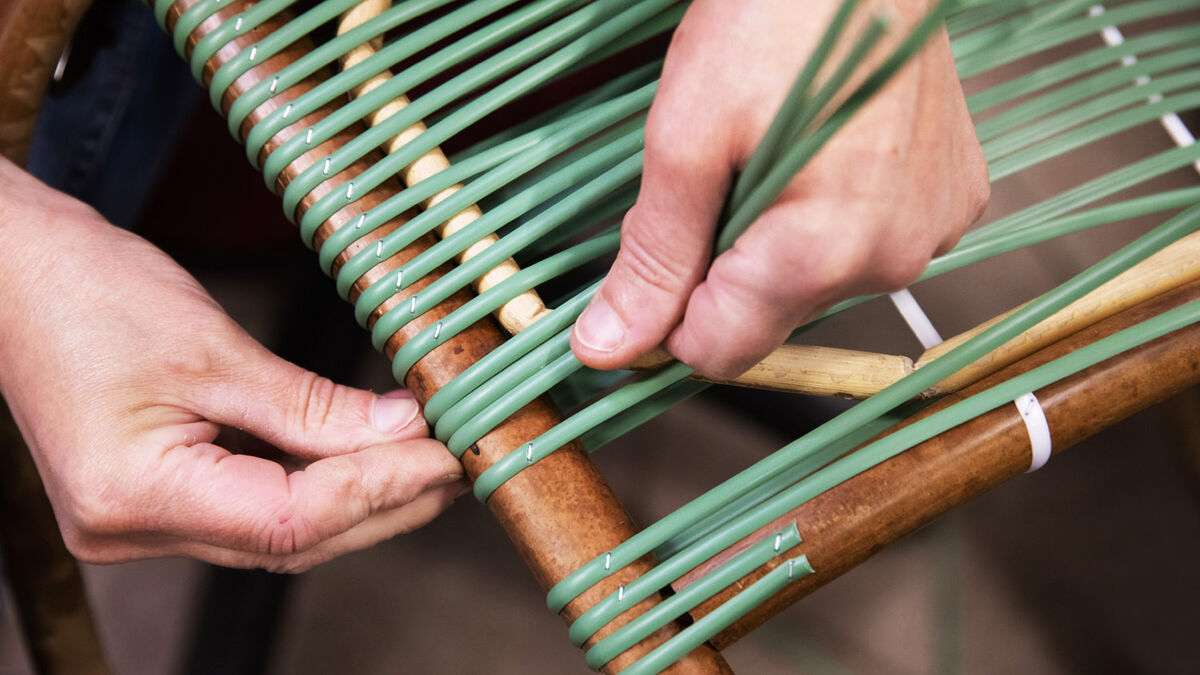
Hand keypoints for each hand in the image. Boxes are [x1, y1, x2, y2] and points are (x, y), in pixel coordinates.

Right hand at [0, 158, 463, 572]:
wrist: (12, 273)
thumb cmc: (86, 291)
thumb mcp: (213, 346)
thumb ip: (312, 405)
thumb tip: (403, 429)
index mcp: (133, 494)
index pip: (291, 518)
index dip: (380, 488)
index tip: (446, 453)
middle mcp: (129, 531)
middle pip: (290, 541)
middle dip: (383, 505)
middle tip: (455, 464)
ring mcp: (136, 526)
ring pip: (277, 535)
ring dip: (357, 503)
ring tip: (427, 465)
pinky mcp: (151, 503)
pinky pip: (251, 513)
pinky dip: (315, 490)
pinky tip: (365, 465)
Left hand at [571, 0, 987, 378]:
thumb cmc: (769, 17)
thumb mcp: (685, 139)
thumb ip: (653, 258)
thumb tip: (604, 351)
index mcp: (821, 255)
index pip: (718, 352)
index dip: (669, 312)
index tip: (659, 244)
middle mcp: (891, 261)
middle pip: (767, 317)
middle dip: (724, 264)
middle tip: (721, 170)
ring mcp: (933, 230)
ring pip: (815, 282)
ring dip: (778, 236)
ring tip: (779, 146)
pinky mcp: (955, 200)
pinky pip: (869, 243)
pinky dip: (833, 213)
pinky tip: (829, 149)